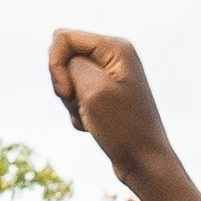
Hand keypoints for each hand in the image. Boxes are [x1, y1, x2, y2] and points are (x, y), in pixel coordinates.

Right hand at [47, 26, 170, 176]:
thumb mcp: (93, 89)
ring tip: (90, 118)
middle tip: (82, 106)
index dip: (56, 65)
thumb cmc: (123, 128)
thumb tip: (63, 57)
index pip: (62, 38)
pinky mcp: (105, 94)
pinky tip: (94, 126)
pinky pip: (75, 95)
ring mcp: (109, 76)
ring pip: (66, 78)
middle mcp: (114, 56)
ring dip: (70, 102)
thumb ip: (72, 63)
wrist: (144, 162)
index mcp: (115, 47)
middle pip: (64, 58)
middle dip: (64, 85)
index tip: (68, 92)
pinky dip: (77, 112)